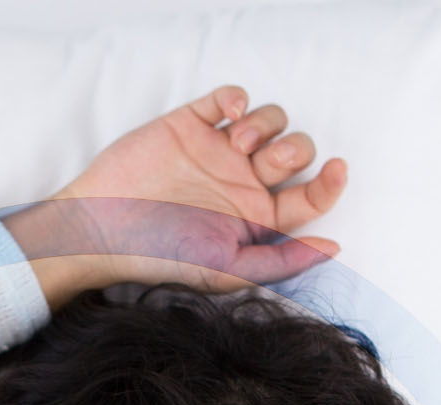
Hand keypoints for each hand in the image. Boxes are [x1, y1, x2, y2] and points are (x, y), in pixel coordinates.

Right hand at [4, 84, 347, 305]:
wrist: (103, 230)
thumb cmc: (162, 258)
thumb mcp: (227, 271)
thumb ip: (281, 261)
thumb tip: (334, 247)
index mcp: (256, 219)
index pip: (310, 196)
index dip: (330, 182)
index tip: (337, 169)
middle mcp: (242, 184)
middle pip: (295, 152)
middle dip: (294, 150)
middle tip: (267, 163)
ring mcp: (218, 152)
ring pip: (270, 120)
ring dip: (267, 125)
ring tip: (240, 144)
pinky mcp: (191, 125)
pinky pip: (228, 98)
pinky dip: (238, 97)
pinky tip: (231, 114)